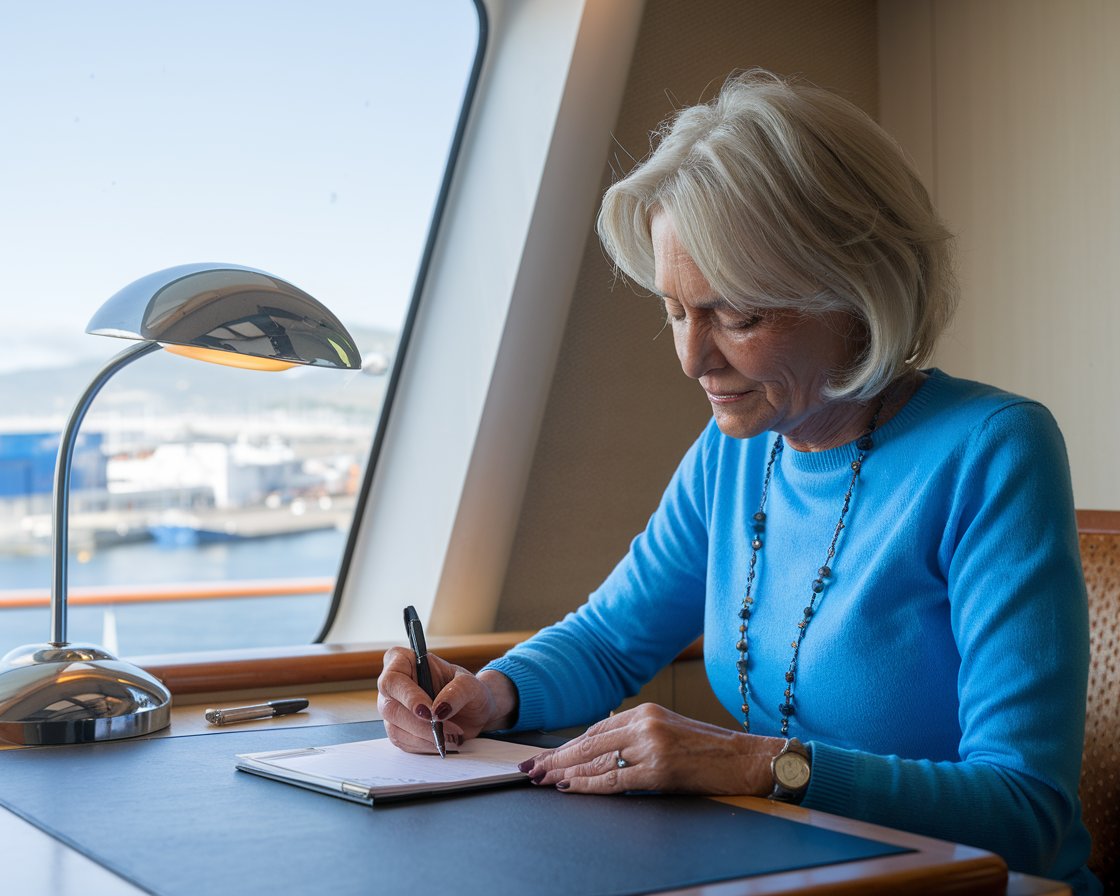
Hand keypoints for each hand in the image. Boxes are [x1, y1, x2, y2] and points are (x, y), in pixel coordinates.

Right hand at [376, 646, 516, 752]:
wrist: (473, 711)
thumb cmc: (468, 690)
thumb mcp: (472, 685)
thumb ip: (458, 691)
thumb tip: (439, 709)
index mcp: (404, 661)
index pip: (392, 679)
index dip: (407, 697)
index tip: (428, 712)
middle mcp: (393, 685)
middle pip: (390, 709)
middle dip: (419, 724)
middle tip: (445, 729)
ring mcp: (393, 709)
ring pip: (396, 729)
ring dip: (425, 738)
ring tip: (452, 736)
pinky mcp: (398, 729)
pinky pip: (404, 743)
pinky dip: (425, 746)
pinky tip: (443, 742)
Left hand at [519, 703, 783, 794]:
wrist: (744, 759)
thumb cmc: (708, 750)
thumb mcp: (667, 732)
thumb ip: (635, 736)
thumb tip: (598, 753)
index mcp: (645, 711)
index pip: (596, 729)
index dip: (568, 745)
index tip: (547, 755)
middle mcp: (645, 723)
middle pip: (589, 742)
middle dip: (557, 758)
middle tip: (531, 768)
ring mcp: (651, 745)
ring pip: (596, 760)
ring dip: (565, 771)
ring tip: (542, 778)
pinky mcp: (659, 769)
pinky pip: (614, 779)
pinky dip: (588, 784)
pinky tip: (570, 787)